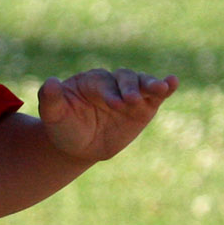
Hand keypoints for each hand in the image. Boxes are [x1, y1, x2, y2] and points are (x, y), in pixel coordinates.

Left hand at [38, 68, 177, 162]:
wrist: (79, 146)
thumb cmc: (65, 127)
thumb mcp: (53, 115)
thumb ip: (50, 99)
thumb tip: (50, 82)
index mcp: (90, 81)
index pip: (103, 82)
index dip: (109, 92)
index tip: (115, 104)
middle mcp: (112, 82)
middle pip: (125, 78)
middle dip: (129, 88)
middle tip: (130, 101)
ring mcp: (130, 92)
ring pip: (143, 82)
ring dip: (152, 84)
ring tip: (161, 89)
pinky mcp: (145, 105)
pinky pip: (157, 94)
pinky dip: (166, 87)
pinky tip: (173, 82)